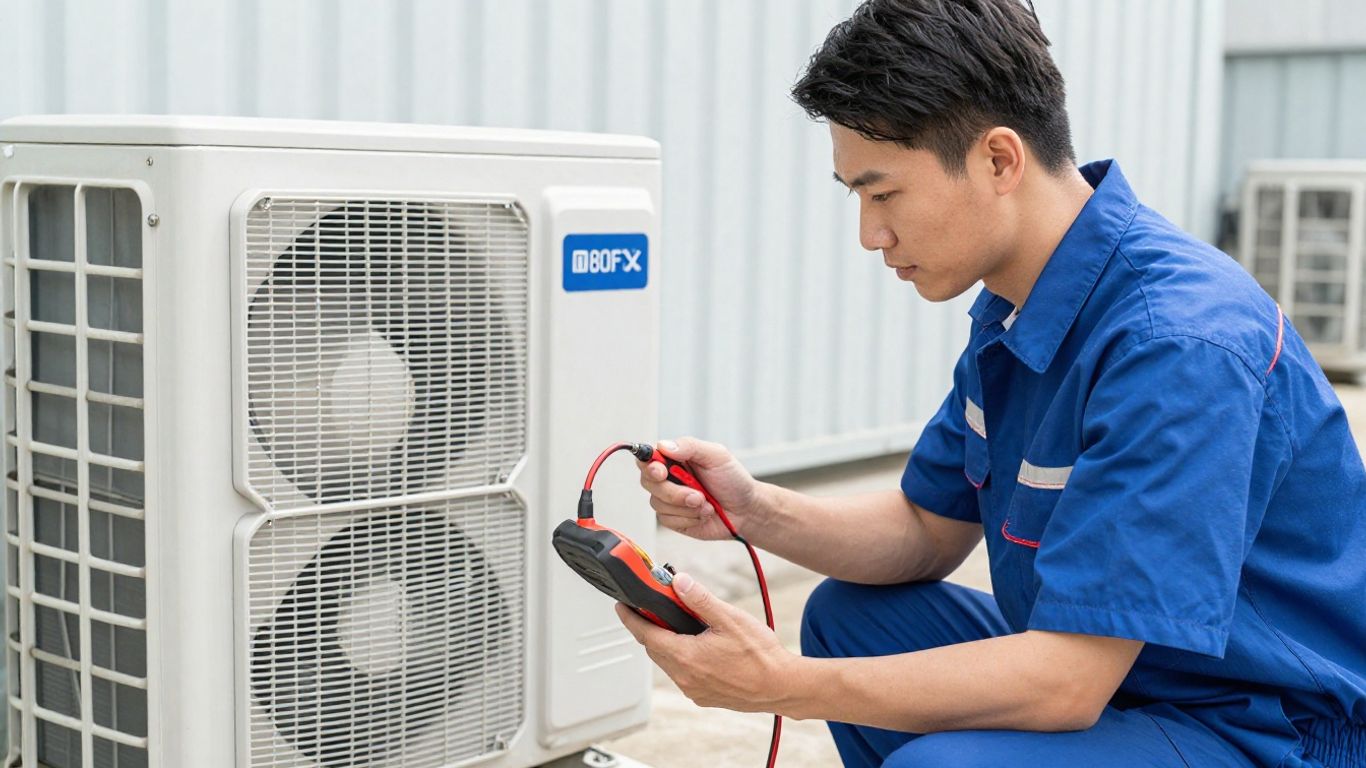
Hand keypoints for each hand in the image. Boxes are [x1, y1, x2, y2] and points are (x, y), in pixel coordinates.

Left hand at [616, 572, 793, 712]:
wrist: (782, 686)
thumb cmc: (760, 655)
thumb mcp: (730, 618)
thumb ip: (700, 599)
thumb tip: (678, 582)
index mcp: (686, 656)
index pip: (646, 634)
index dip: (631, 619)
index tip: (621, 607)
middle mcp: (685, 677)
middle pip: (655, 649)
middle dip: (649, 629)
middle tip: (650, 609)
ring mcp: (694, 690)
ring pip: (668, 663)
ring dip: (666, 644)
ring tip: (676, 625)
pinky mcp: (704, 697)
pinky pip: (683, 675)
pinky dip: (681, 659)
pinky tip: (697, 647)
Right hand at [637, 437, 766, 540]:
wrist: (746, 510)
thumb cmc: (733, 480)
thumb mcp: (717, 456)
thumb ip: (690, 446)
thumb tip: (663, 445)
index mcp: (676, 458)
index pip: (648, 457)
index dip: (649, 465)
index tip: (661, 472)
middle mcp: (669, 477)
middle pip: (648, 482)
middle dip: (673, 491)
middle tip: (697, 494)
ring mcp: (669, 499)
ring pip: (658, 503)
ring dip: (686, 506)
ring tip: (706, 503)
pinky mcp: (673, 518)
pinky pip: (667, 519)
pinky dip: (689, 518)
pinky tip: (703, 514)